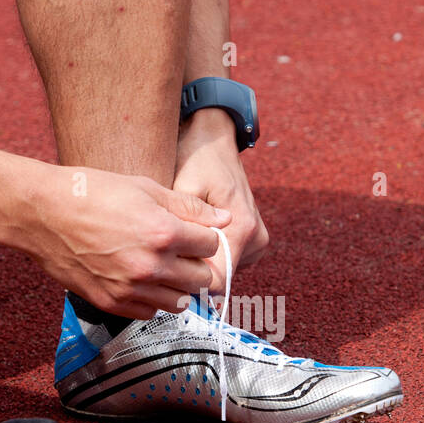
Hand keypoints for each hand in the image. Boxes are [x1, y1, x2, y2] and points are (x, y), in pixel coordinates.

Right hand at [23, 166, 230, 318]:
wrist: (42, 213)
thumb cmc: (92, 193)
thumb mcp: (145, 188)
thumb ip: (189, 207)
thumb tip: (224, 219)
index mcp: (163, 233)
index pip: (210, 246)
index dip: (203, 237)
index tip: (191, 232)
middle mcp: (151, 266)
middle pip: (201, 279)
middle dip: (195, 264)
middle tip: (178, 251)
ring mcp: (130, 288)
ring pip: (180, 302)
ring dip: (177, 286)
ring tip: (161, 268)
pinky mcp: (111, 303)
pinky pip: (150, 313)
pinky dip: (152, 300)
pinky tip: (140, 280)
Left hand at [173, 107, 268, 292]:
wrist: (214, 140)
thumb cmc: (196, 160)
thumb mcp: (184, 188)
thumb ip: (186, 226)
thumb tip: (177, 264)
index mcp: (242, 228)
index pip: (217, 280)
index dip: (188, 282)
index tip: (165, 277)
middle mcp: (256, 238)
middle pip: (219, 278)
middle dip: (193, 270)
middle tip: (169, 250)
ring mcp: (258, 241)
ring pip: (223, 271)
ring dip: (201, 261)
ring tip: (182, 237)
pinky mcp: (254, 240)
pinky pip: (228, 261)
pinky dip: (210, 254)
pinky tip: (195, 235)